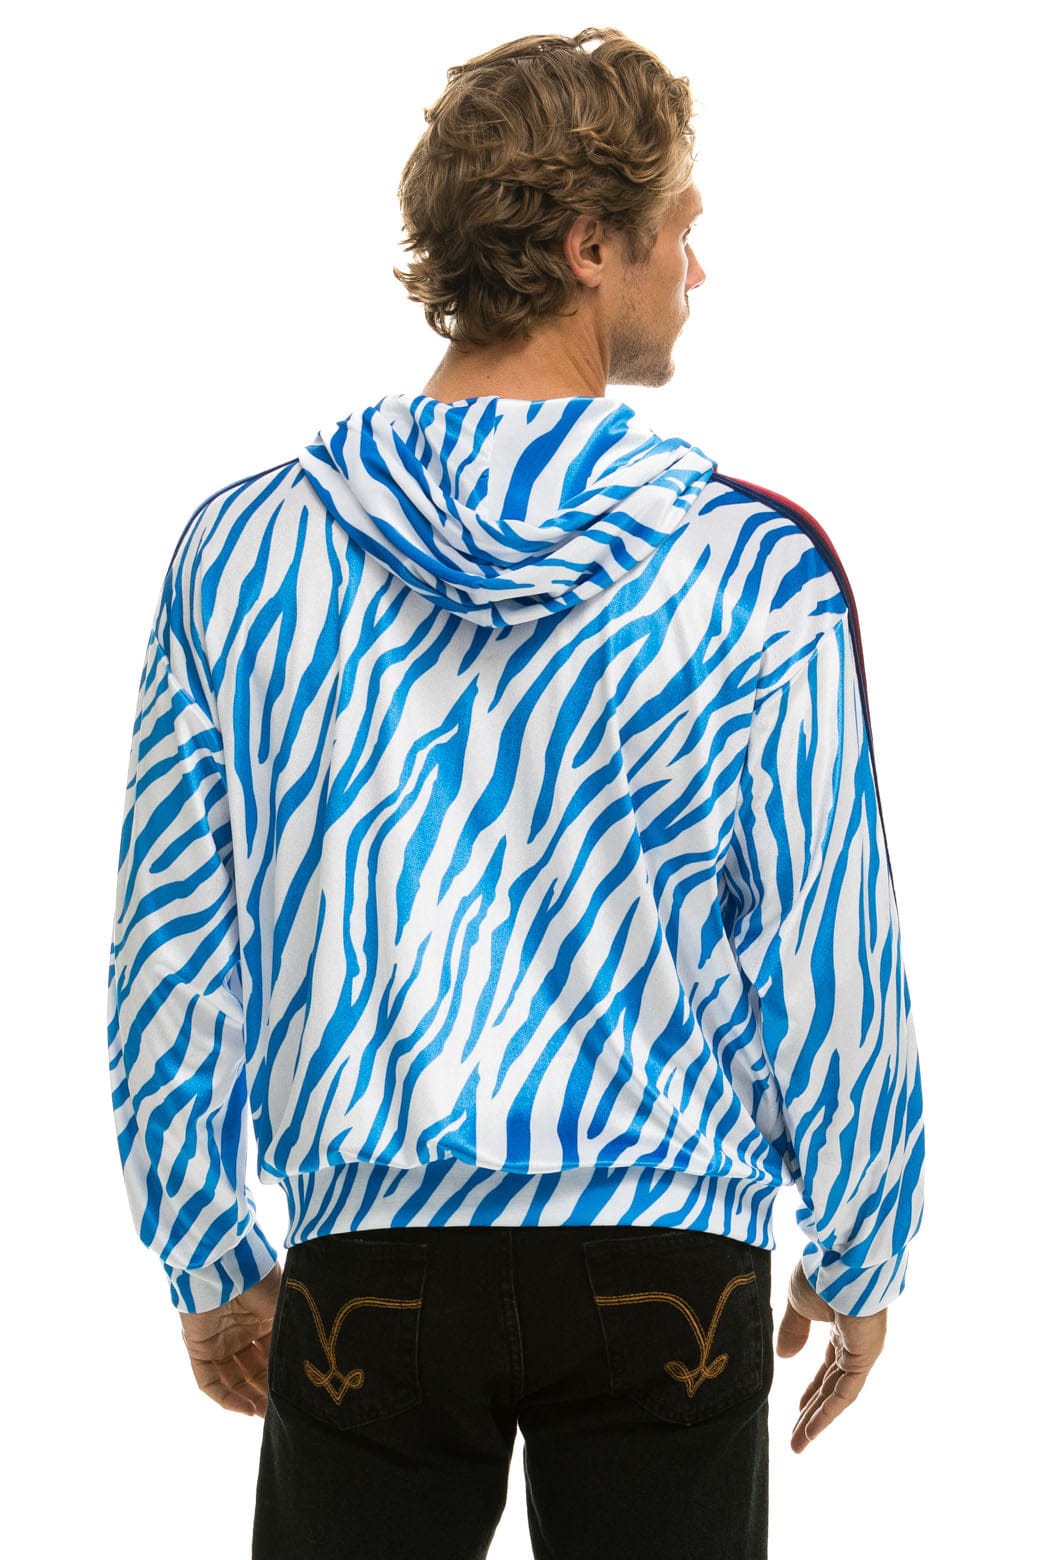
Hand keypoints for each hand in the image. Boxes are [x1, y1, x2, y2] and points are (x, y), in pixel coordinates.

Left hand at [179, 1261, 282, 1415]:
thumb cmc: (257, 1277)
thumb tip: (317, 1362)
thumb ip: (294, 1333)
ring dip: (247, 1399)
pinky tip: (245, 1409)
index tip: (296, 1395)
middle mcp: (239, 1330)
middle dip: (266, 1391)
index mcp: (260, 1317)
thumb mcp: (283, 1306)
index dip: (281, 1375)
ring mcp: (217, 1340)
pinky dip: (226, 1397)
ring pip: (232, 1379)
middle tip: (281, 1412)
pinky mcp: (197, 1347)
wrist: (223, 1264)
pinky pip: (209, 1380)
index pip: (271, 1354)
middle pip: (252, 1370)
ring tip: (265, 1416)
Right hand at [775, 1260, 886, 1452]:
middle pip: (831, 1385)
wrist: (841, 1258)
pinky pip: (845, 1393)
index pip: (828, 1366)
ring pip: (837, 1394)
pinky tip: (810, 1431)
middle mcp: (854, 1343)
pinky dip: (828, 1413)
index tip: (797, 1408)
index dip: (811, 1389)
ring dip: (817, 1420)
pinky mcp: (865, 1357)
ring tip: (798, 1444)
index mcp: (840, 1327)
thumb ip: (792, 1331)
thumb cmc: (821, 1272)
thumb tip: (784, 1358)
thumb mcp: (798, 1303)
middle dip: (812, 1412)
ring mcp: (861, 1351)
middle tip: (795, 1436)